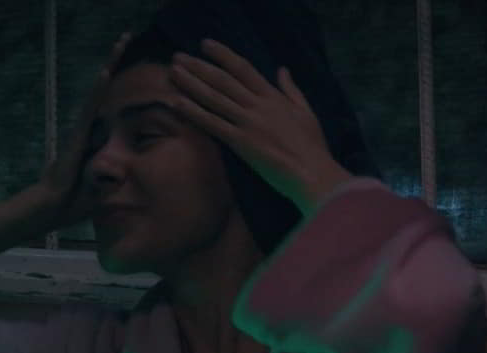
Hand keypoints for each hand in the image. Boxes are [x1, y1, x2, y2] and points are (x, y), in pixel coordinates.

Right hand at [38, 31, 134, 230]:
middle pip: (104, 89)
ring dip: (108, 66)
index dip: (120, 88)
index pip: (110, 106)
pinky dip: (97, 90)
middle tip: (126, 36)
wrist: (52, 208)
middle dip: (114, 62)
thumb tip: (119, 173)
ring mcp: (81, 128)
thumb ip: (112, 178)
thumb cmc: (75, 200)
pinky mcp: (76, 134)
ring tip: (122, 42)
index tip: (132, 67)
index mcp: (95, 137)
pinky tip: (105, 71)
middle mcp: (87, 127)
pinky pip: (89, 108)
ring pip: (98, 92)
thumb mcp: (104, 187)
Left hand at [168, 39, 351, 213]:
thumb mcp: (306, 112)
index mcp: (273, 97)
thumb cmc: (313, 147)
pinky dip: (194, 112)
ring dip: (191, 83)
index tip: (205, 45)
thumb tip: (282, 69)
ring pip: (214, 97)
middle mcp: (258, 105)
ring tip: (173, 72)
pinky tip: (178, 102)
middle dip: (199, 66)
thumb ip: (292, 90)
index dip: (222, 54)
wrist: (314, 173)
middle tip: (178, 56)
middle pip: (223, 79)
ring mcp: (248, 123)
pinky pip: (213, 123)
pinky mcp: (241, 143)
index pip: (243, 68)